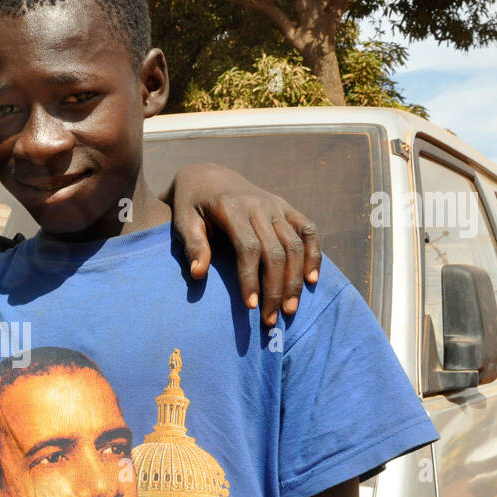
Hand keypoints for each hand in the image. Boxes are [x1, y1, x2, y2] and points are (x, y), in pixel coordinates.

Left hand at [170, 162, 320, 325]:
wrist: (208, 176)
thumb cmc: (191, 205)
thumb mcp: (183, 220)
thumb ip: (193, 245)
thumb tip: (198, 274)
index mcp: (231, 208)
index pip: (248, 248)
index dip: (251, 279)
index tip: (251, 307)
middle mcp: (259, 205)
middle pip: (276, 251)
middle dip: (276, 289)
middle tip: (271, 320)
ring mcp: (276, 205)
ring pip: (295, 244)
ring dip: (295, 279)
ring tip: (290, 310)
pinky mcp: (286, 207)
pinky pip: (308, 230)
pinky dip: (314, 254)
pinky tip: (312, 280)